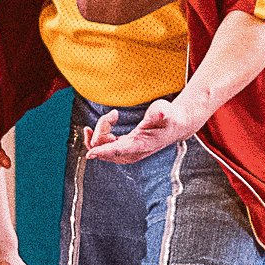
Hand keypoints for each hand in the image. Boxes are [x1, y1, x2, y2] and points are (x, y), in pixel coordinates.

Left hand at [84, 95, 210, 166]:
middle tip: (114, 113)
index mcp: (140, 146)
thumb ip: (159, 113)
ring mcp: (125, 153)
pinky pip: (100, 148)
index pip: (118, 150)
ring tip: (111, 116)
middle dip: (102, 129)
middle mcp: (130, 153)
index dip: (104, 151)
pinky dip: (95, 138)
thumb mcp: (165, 111)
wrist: (174, 125)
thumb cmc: (169, 117)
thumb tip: (159, 112)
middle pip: (104, 148)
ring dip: (99, 131)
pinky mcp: (121, 148)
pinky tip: (91, 128)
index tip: (90, 154)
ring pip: (100, 147)